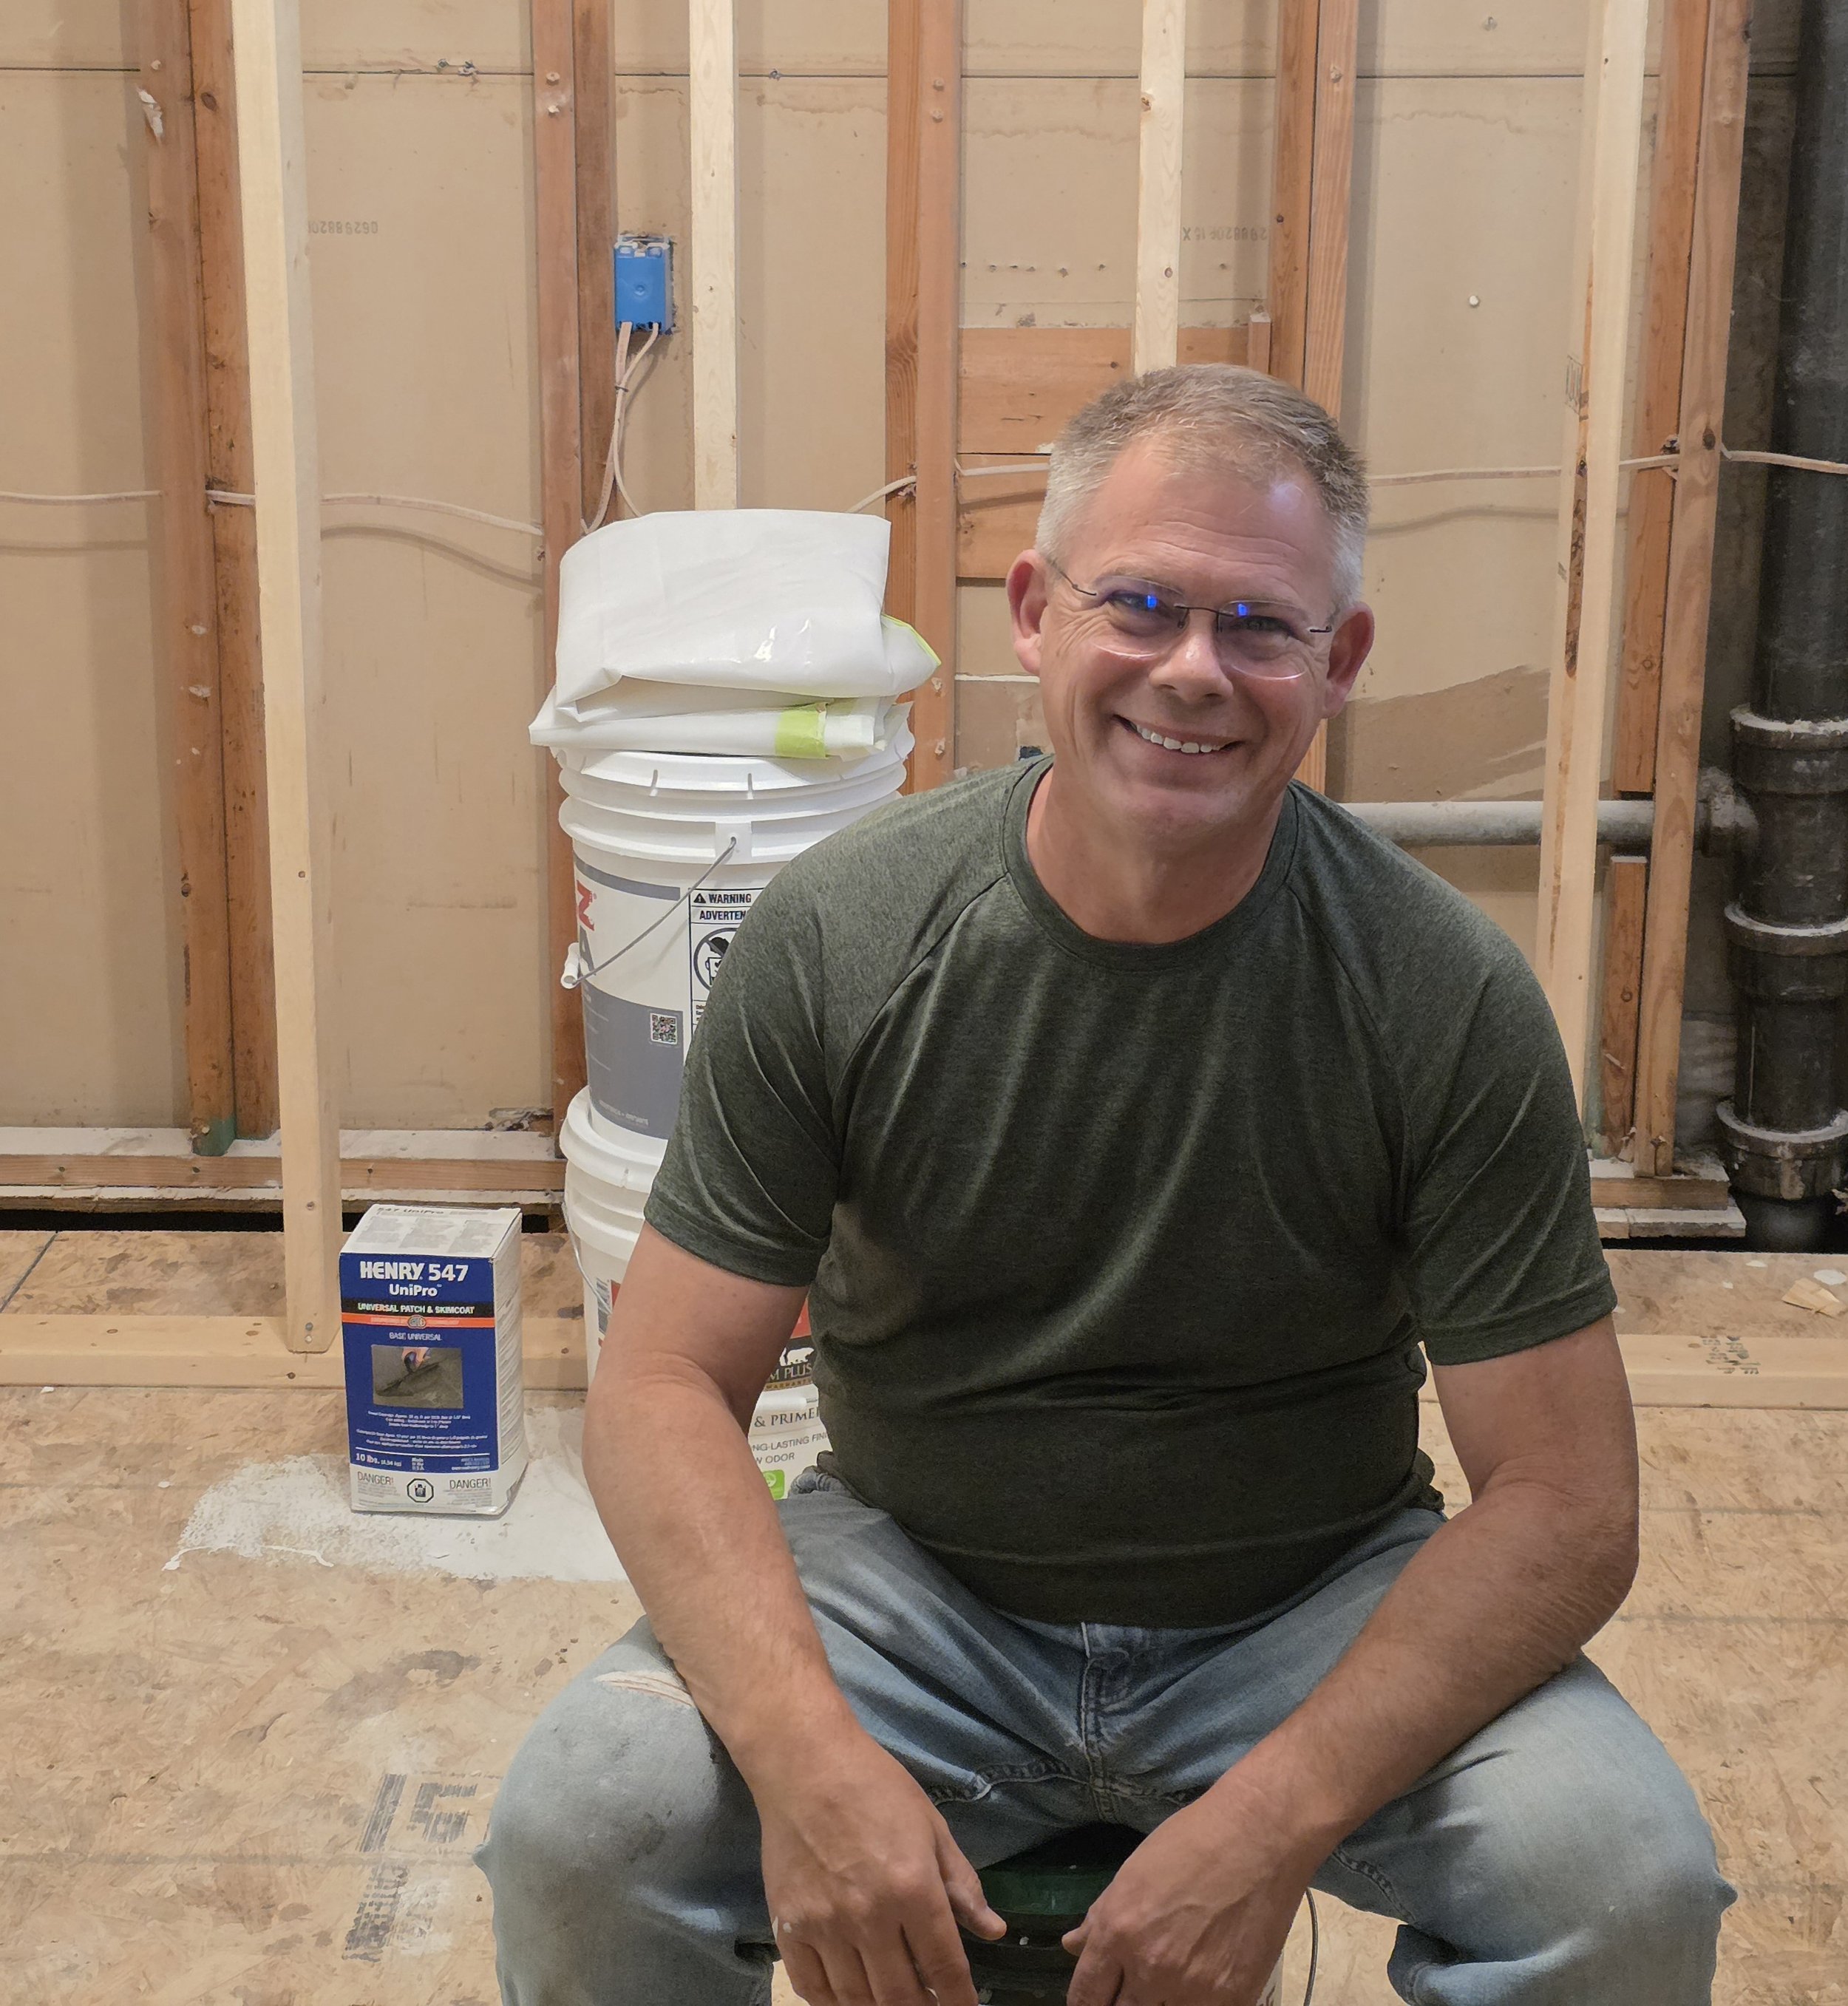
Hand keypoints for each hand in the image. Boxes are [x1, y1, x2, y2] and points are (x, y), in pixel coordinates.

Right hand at [754, 1730, 1005, 2005]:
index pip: (944, 1967)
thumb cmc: (876, 1787)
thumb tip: (994, 1932)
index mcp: (912, 1888)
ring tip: (895, 2002)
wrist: (805, 1764)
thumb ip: (962, 1884)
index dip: (959, 2000)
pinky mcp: (788, 1925)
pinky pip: (811, 1987)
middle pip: (900, 1996)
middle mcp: (869, 1916)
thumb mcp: (931, 1827)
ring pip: (857, 2000)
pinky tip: (850, 1997)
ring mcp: (823, 1925)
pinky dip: (833, 2003)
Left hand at [1062, 1790, 1313, 2005]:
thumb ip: (1101, 1916)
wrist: (1259, 1838)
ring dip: (1158, 2005)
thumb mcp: (1133, 1872)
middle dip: (1119, 2004)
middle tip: (1130, 1989)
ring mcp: (1194, 1989)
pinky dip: (1196, 2005)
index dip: (1086, 2002)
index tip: (1094, 2000)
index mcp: (1118, 1931)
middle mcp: (1150, 1967)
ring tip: (1165, 1987)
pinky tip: (1200, 1987)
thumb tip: (1072, 1946)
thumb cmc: (1192, 1842)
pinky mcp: (1233, 1998)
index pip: (1086, 1995)